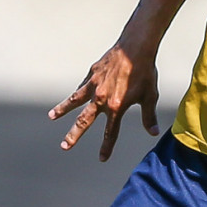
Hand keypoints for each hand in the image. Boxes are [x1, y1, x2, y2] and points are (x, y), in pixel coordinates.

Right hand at [49, 42, 159, 160]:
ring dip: (62, 110)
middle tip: (64, 146)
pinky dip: (76, 93)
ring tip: (52, 117)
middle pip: (84, 122)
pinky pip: (82, 87)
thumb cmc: (145, 72)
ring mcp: (94, 86)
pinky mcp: (92, 74)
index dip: (106, 147)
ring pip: (74, 101)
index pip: (110, 133)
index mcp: (116, 107)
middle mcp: (102, 99)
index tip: (102, 159)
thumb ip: (148, 116)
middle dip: (73, 135)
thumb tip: (153, 133)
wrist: (135, 48)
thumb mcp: (150, 96)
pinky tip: (70, 98)